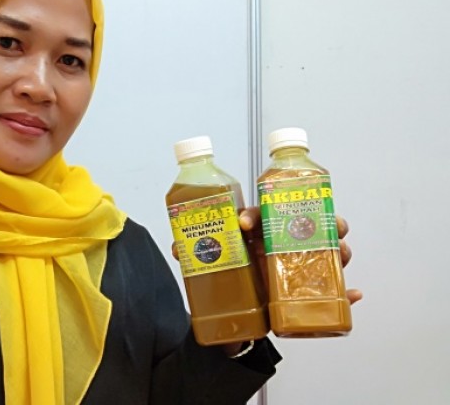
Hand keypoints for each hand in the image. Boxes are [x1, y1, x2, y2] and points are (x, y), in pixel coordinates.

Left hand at [170, 209, 362, 304]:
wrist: (232, 316)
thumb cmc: (229, 280)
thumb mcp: (209, 269)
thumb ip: (192, 258)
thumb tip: (179, 250)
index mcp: (255, 235)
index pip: (258, 215)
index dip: (254, 214)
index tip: (243, 222)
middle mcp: (278, 245)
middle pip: (306, 224)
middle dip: (322, 220)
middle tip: (330, 223)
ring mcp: (295, 264)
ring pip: (325, 249)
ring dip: (339, 248)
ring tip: (342, 252)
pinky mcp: (304, 287)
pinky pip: (331, 287)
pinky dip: (344, 291)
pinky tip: (353, 293)